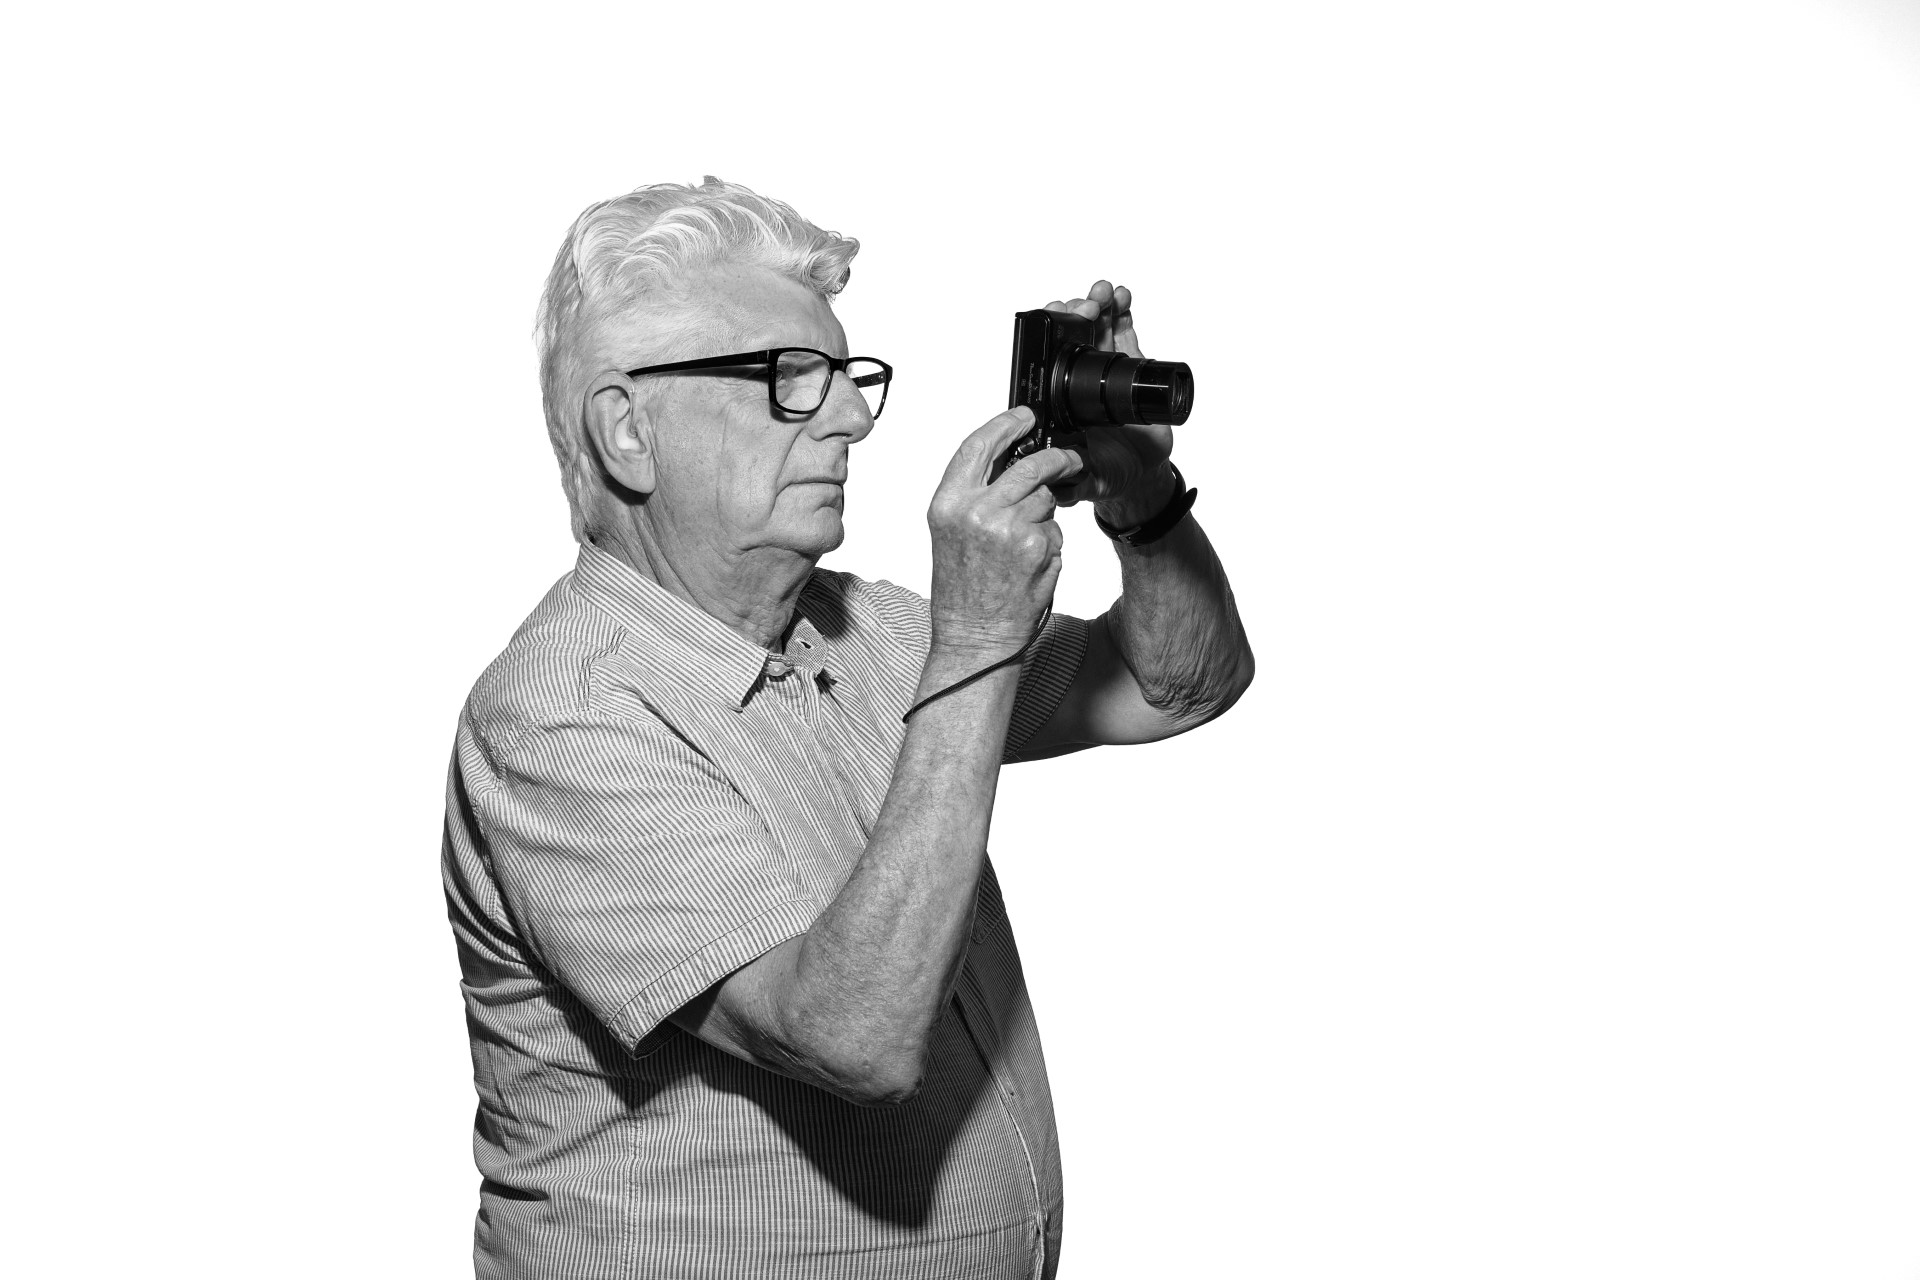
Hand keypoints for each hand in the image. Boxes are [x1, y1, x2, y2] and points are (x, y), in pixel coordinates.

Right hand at [927, 406, 1082, 656]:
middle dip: (1055, 460)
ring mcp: (1010, 528)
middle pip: (1028, 465)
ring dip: (1046, 514)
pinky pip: (1056, 531)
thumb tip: (1010, 463)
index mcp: (949, 504)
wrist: (975, 636)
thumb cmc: (962, 591)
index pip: (979, 445)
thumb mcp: (952, 533)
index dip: (1006, 424)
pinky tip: (1031, 566)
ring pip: (1046, 498)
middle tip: (1068, 460)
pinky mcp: (1038, 548)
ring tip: (1025, 545)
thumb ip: (975, 495)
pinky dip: (1050, 544)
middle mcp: (977, 511)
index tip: (1026, 416)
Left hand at [1042, 280, 1174, 514]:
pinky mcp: (1132, 369)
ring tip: (1105, 291)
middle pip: (1074, 336)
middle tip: (1084, 306)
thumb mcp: (1084, 481)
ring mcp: (1105, 372)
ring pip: (1098, 329)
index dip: (1051, 334)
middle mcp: (1079, 382)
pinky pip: (1125, 335)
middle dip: (1077, 314)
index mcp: (1060, 402)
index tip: (1056, 314)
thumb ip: (1070, 482)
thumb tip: (1056, 475)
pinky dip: (1123, 313)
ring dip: (1100, 305)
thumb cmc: (1106, 476)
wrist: (1142, 476)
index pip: (1049, 359)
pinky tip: (1123, 297)